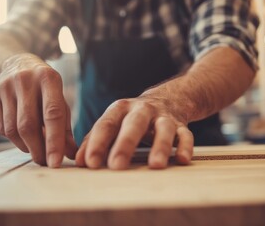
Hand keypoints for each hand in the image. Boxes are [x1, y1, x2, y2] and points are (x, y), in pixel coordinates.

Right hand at [0, 53, 76, 167]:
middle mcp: (25, 79)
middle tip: (46, 163)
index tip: (56, 162)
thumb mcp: (59, 99)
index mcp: (48, 78)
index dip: (54, 141)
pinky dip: (14, 140)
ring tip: (36, 152)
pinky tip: (24, 140)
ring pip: (13, 129)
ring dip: (26, 147)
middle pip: (29, 124)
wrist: (16, 63)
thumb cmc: (45, 88)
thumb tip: (70, 154)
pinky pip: (2, 127)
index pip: (52, 114)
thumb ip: (65, 126)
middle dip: (38, 149)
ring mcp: (6, 85)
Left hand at [75, 96, 193, 169]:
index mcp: (120, 109)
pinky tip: (182, 160)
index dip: (96, 143)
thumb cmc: (132, 117)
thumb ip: (95, 140)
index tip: (89, 163)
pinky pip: (186, 135)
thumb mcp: (114, 123)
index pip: (106, 125)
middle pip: (133, 124)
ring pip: (163, 129)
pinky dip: (185, 147)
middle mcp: (142, 110)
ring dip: (160, 146)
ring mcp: (163, 116)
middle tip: (116, 165)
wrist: (169, 98)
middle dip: (125, 144)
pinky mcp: (181, 124)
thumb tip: (78, 161)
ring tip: (155, 165)